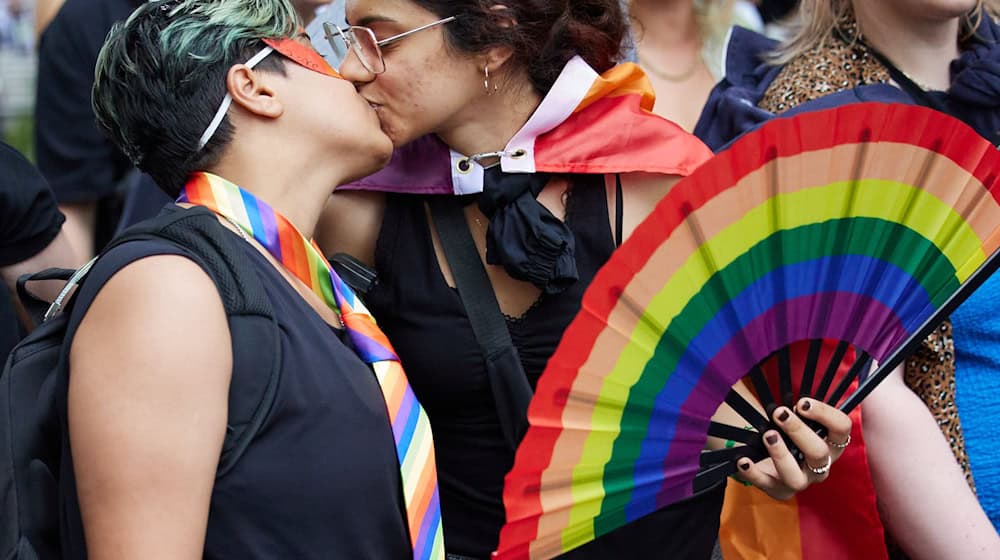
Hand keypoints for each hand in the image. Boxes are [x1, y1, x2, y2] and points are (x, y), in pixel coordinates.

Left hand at [733, 398, 852, 499]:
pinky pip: (767, 486)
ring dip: (781, 455)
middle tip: (780, 414)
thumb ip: (797, 404)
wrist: (769, 456)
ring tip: (767, 435)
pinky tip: (743, 460)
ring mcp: (802, 481)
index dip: (826, 414)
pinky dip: (753, 474)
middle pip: (819, 452)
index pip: (842, 429)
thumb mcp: (797, 415)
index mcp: (832, 443)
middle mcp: (821, 465)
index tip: (802, 402)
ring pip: (797, 478)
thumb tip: (782, 375)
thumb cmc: (788, 429)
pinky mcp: (780, 491)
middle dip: (799, 431)